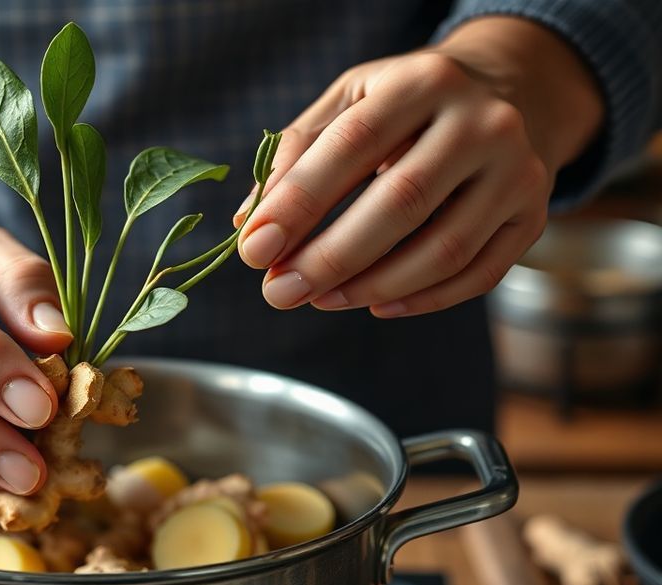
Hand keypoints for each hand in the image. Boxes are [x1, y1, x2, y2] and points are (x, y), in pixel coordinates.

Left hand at [236, 17, 602, 316]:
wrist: (509, 91)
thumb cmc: (406, 105)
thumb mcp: (349, 102)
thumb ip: (296, 154)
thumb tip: (249, 223)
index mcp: (422, 82)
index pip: (352, 146)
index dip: (299, 202)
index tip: (255, 248)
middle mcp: (481, 122)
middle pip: (402, 203)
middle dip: (330, 258)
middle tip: (279, 292)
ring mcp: (517, 170)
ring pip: (444, 248)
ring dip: (372, 286)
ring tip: (320, 300)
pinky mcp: (532, 215)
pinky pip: (478, 274)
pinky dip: (422, 300)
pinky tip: (375, 305)